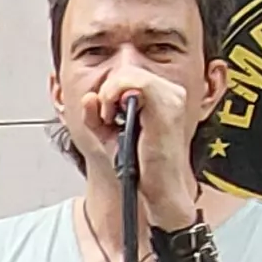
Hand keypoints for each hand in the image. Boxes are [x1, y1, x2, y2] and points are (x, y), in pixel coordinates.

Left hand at [82, 65, 203, 230]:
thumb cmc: (142, 166)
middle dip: (108, 92)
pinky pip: (135, 82)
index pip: (127, 73)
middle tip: (107, 118)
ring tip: (110, 119)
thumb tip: (89, 97)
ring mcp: (172, 97)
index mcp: (163, 95)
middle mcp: (171, 92)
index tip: (106, 115)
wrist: (160, 191)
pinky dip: (114, 95)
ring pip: (128, 73)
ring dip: (110, 95)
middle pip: (127, 70)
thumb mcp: (110, 135)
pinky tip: (111, 118)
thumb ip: (95, 115)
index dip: (110, 90)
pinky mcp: (167, 107)